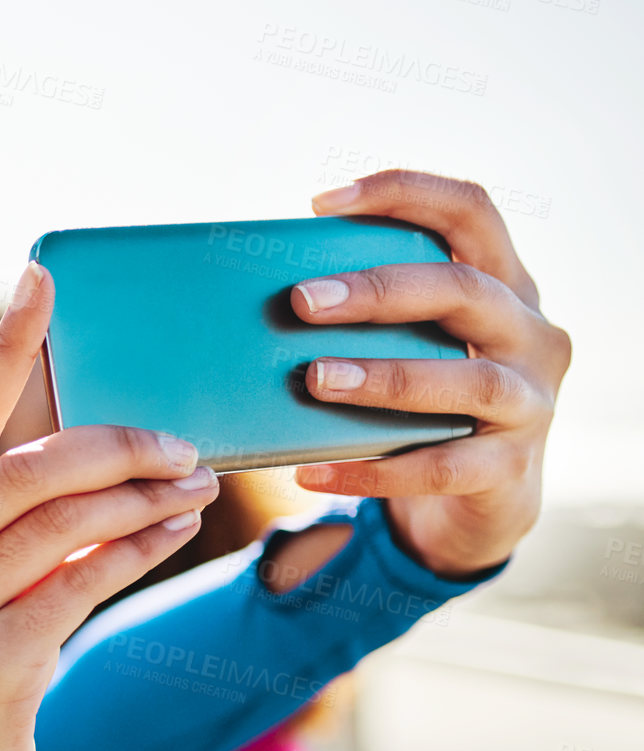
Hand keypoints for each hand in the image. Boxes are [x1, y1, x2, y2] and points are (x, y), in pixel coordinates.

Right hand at [0, 261, 221, 750]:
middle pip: (19, 470)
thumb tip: (85, 425)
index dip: (8, 348)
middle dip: (111, 442)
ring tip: (193, 482)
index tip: (46, 276)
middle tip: (177, 438)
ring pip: (57, 524)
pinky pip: (82, 583)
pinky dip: (137, 548)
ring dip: (139, 497)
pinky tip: (173, 531)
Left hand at [291, 169, 570, 578]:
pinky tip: (309, 471)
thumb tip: (268, 297)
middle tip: (302, 301)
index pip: (471, 212)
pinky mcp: (511, 469)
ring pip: (467, 380)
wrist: (479, 508)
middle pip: (464, 289)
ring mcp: (531, 403)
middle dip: (379, 290)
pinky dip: (370, 471)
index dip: (404, 193)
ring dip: (385, 377)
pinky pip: (439, 467)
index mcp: (506, 286)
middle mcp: (531, 334)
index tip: (322, 203)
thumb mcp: (417, 349)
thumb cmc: (427, 407)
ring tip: (315, 379)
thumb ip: (375, 318)